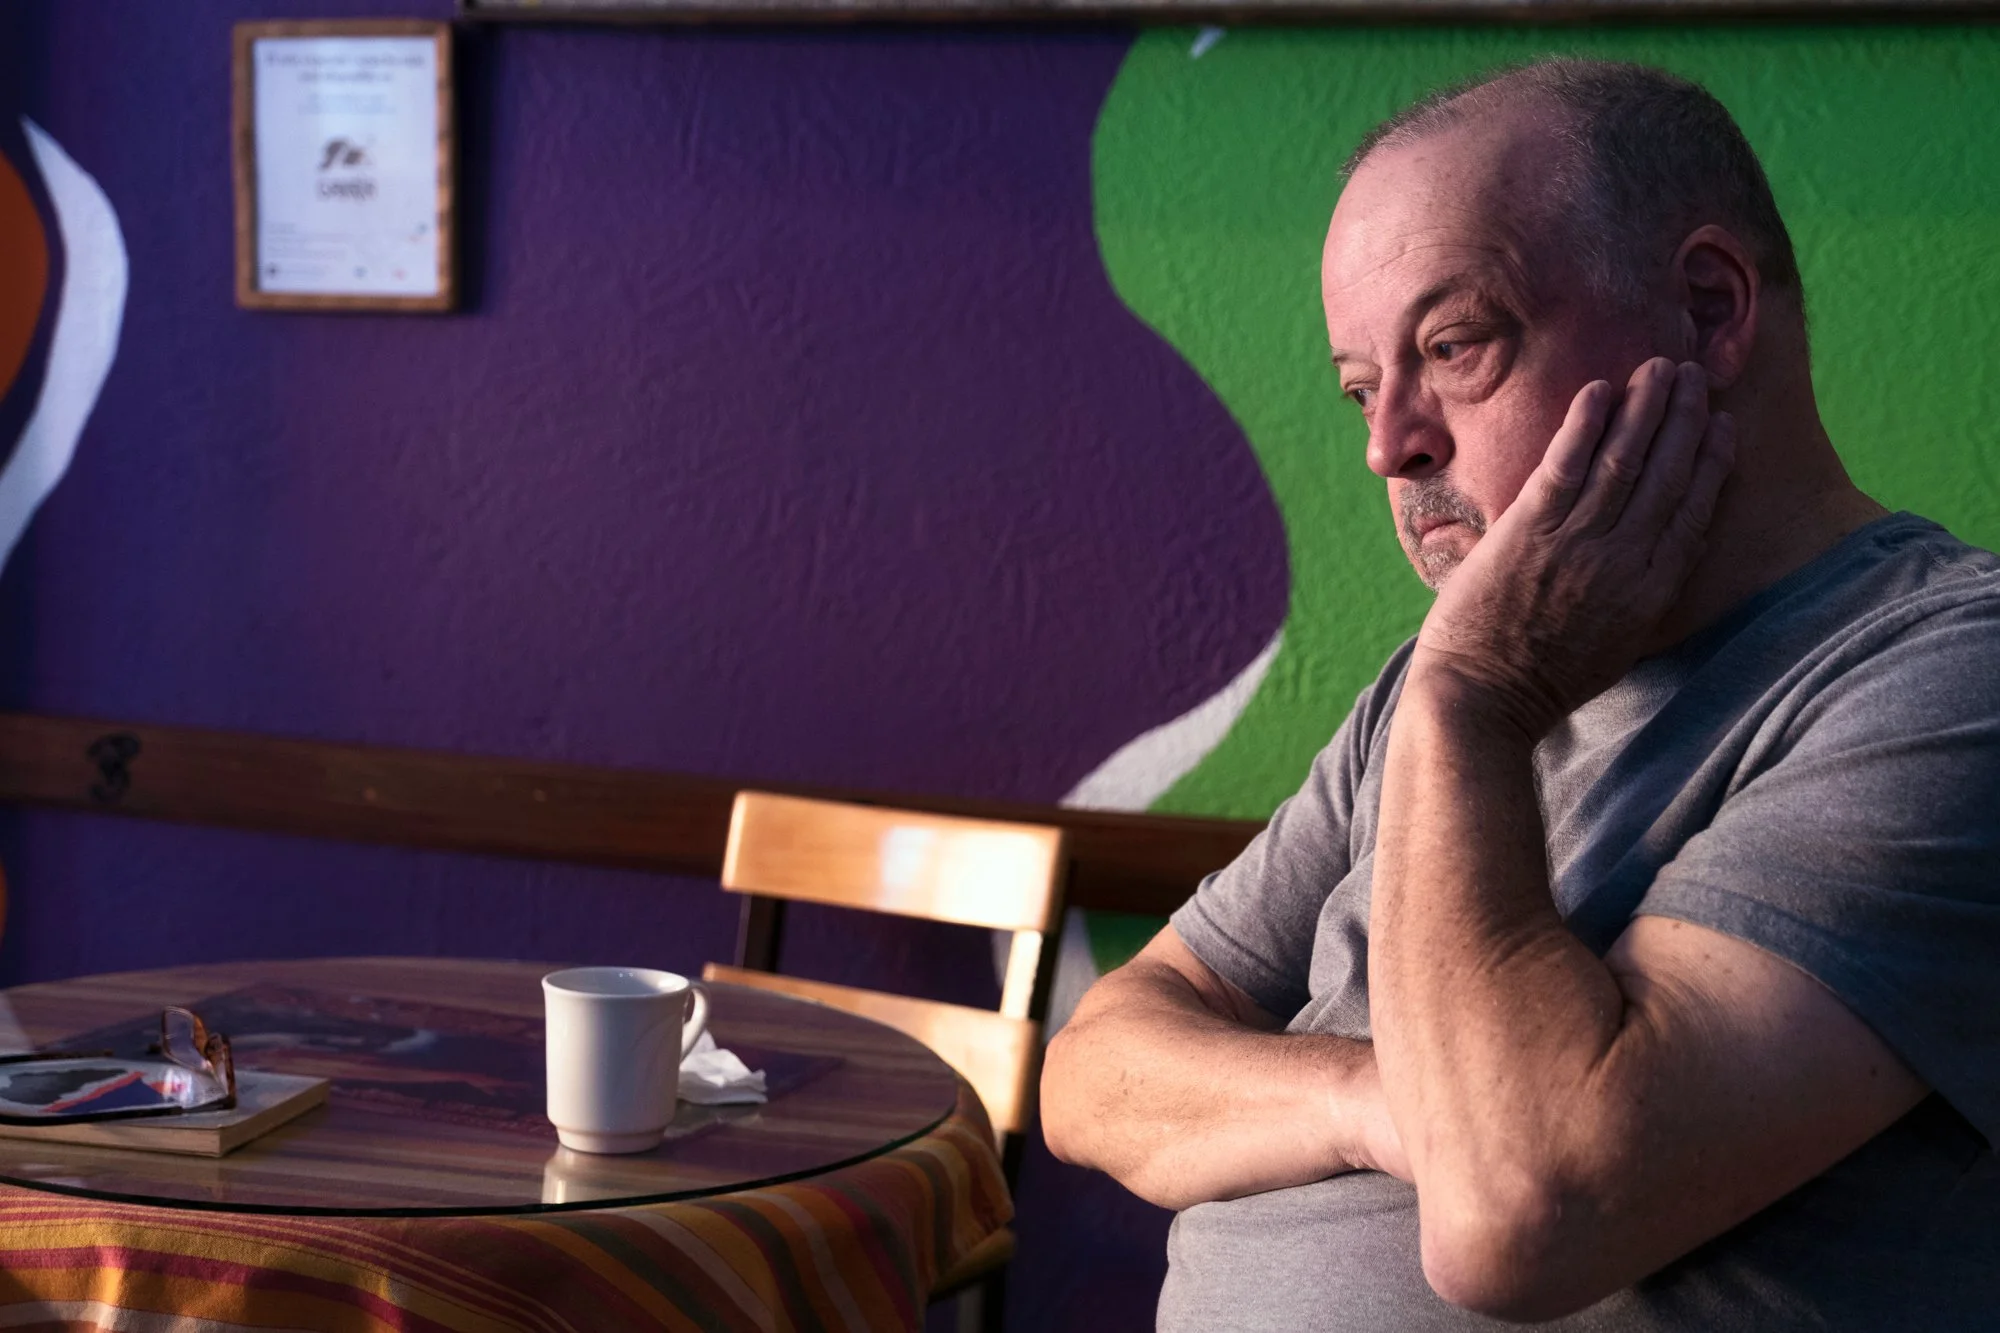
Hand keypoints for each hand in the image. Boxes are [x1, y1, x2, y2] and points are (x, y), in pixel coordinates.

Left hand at [1410, 358, 1735, 739]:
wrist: (1481, 701)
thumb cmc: (1537, 681)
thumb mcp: (1611, 645)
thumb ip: (1632, 596)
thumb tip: (1642, 557)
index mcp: (1649, 594)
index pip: (1693, 513)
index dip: (1711, 464)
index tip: (1722, 425)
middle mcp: (1622, 563)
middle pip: (1666, 475)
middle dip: (1682, 419)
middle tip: (1692, 374)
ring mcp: (1576, 544)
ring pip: (1623, 462)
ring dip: (1644, 408)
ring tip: (1659, 367)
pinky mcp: (1529, 531)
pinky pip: (1565, 465)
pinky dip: (1585, 425)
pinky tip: (1600, 391)